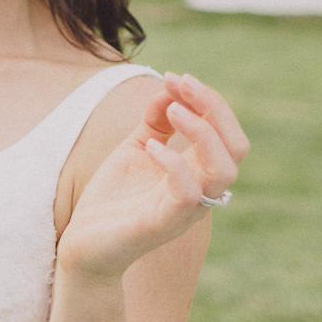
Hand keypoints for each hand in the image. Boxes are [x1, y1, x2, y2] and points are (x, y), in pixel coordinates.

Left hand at [56, 72, 248, 283]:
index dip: (208, 100)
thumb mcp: (136, 149)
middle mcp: (202, 191)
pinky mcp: (163, 224)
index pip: (228, 133)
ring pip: (225, 170)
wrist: (83, 244)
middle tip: (181, 83)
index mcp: (199, 172)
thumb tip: (170, 87)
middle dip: (214, 107)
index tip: (176, 77)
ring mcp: (185, 209)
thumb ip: (155, 121)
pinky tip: (150, 146)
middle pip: (237, 147)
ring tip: (171, 109)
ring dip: (202, 131)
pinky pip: (189, 193)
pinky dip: (174, 162)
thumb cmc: (113, 199)